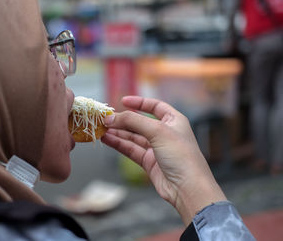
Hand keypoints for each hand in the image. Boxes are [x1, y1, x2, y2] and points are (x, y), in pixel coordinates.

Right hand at [101, 96, 225, 224]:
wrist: (188, 188)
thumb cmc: (181, 156)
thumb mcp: (158, 131)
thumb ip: (133, 122)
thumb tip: (111, 118)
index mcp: (174, 121)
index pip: (155, 106)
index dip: (139, 103)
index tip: (123, 101)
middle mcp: (165, 133)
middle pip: (140, 122)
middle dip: (123, 120)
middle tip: (106, 118)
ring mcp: (156, 149)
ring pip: (133, 137)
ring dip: (118, 132)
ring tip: (102, 128)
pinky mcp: (149, 163)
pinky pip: (130, 150)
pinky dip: (118, 144)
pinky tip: (107, 140)